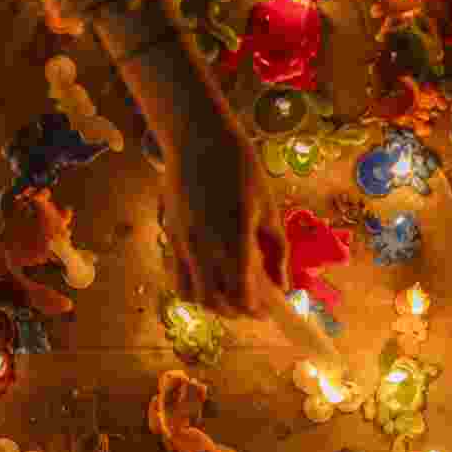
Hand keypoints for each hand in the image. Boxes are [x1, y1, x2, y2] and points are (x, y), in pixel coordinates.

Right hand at [163, 116, 288, 318]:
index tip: (268, 310)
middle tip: (252, 307)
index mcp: (233, 240)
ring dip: (211, 303)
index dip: (255, 309)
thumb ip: (276, 251)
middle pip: (214, 301)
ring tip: (230, 295)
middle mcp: (203, 248)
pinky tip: (210, 277)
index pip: (242, 294)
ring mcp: (181, 243)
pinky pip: (177, 275)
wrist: (198, 139)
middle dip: (235, 312)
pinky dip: (194, 287)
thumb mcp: (268, 209)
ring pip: (190, 294)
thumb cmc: (241, 169)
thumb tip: (282, 285)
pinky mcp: (169, 236)